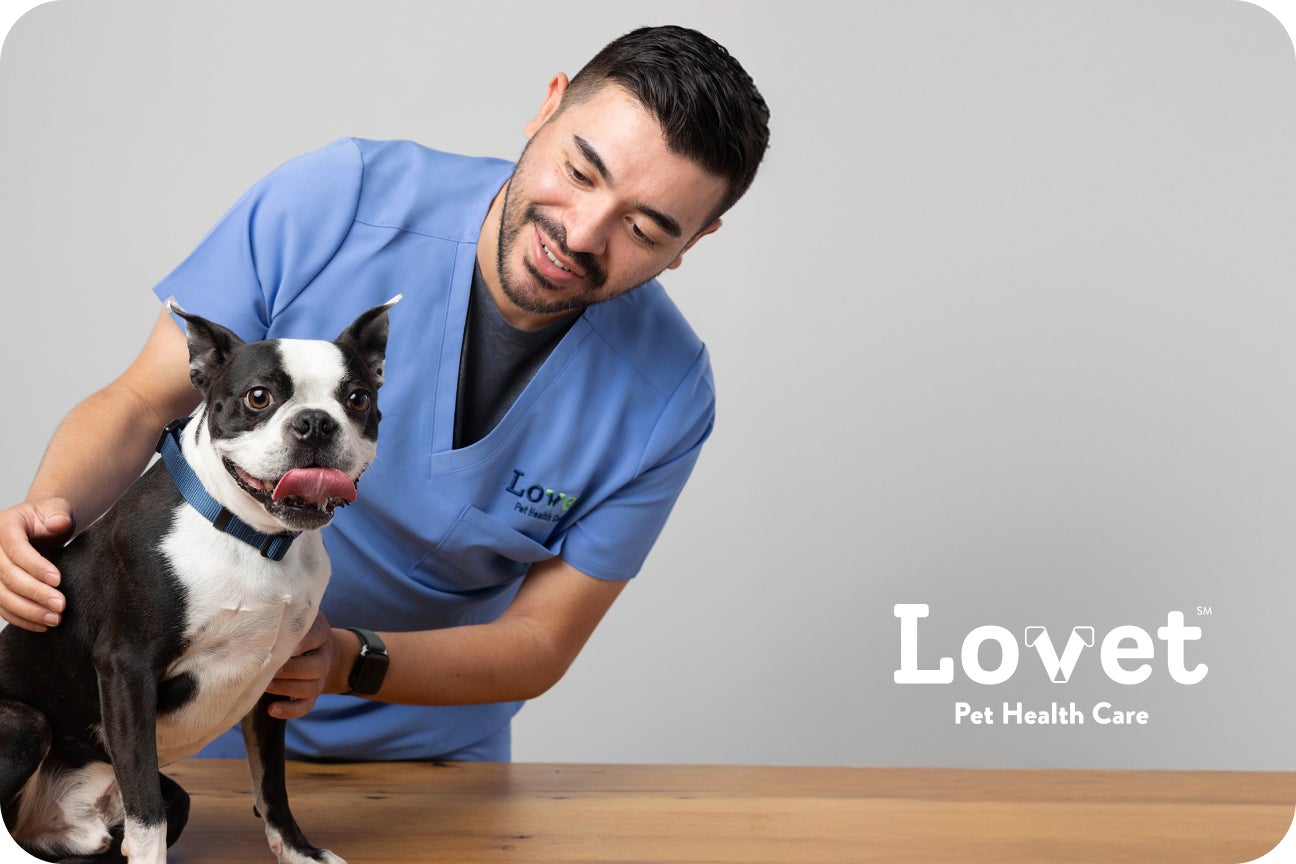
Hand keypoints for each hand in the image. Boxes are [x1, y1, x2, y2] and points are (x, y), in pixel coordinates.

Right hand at [0, 499, 74, 630]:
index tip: (58, 580)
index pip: (16, 548)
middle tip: (61, 605)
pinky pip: (1, 607)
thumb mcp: (57, 509)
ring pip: (0, 596)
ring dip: (27, 611)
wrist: (40, 529)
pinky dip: (20, 619)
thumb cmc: (50, 518)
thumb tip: (58, 523)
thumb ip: (59, 514)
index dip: (35, 566)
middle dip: (34, 592)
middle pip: (7, 575)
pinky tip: (42, 626)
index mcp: (5, 525)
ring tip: (54, 619)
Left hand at [266, 611, 342, 718]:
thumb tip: (251, 612)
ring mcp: (320, 677)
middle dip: (290, 669)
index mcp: (320, 633)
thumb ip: (282, 614)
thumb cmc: (296, 631)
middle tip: (266, 667)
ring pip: (310, 687)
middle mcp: (324, 656)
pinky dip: (290, 710)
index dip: (300, 643)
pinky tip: (272, 709)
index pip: (316, 636)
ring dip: (286, 688)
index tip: (278, 643)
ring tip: (264, 686)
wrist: (320, 649)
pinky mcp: (313, 695)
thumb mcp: (297, 618)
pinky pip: (305, 706)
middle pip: (316, 665)